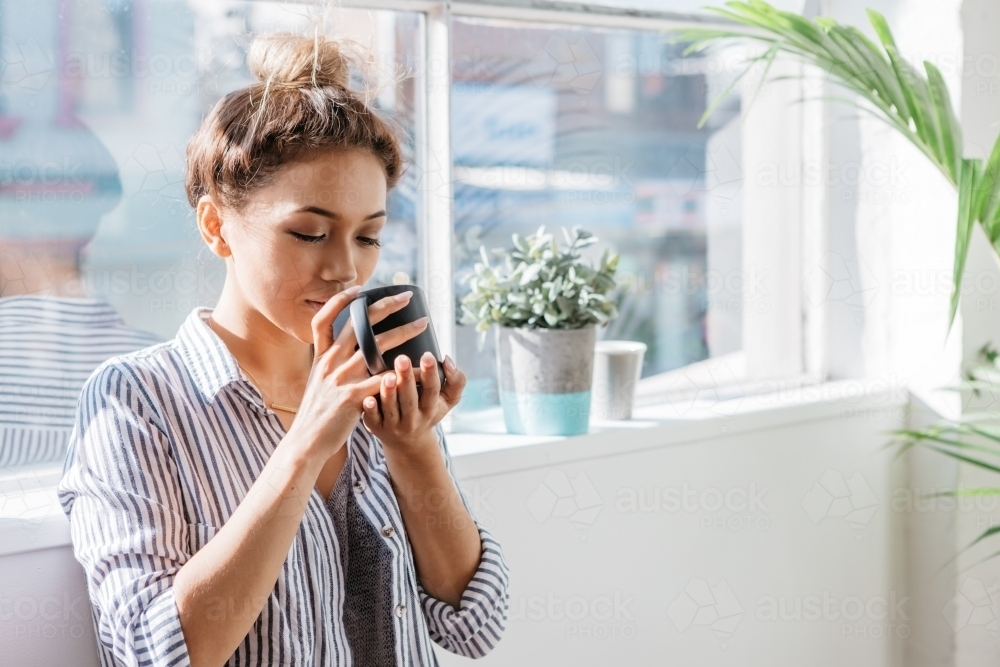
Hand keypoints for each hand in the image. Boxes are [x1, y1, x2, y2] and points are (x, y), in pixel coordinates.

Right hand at [288, 286, 430, 460]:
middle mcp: (329, 363)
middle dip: (385, 306)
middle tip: (406, 296)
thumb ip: (331, 365)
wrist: (306, 443)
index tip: (359, 289)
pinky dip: (406, 372)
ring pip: (377, 346)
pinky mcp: (353, 397)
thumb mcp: (318, 383)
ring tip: (423, 325)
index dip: (340, 301)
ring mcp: (341, 379)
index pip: (323, 319)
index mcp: (320, 358)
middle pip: (358, 324)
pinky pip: (386, 379)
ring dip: (404, 332)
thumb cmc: (316, 415)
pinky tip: (422, 368)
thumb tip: (345, 351)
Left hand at [361, 349, 465, 453]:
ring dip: (389, 393)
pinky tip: (367, 398)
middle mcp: (413, 420)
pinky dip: (370, 410)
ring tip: (388, 376)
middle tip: (402, 359)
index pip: (432, 391)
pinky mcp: (376, 428)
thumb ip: (456, 380)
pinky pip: (372, 420)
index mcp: (430, 409)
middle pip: (410, 400)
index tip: (427, 355)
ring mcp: (393, 425)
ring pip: (391, 409)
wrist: (408, 442)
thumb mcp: (448, 400)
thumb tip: (447, 360)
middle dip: (406, 379)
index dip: (430, 374)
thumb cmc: (427, 411)